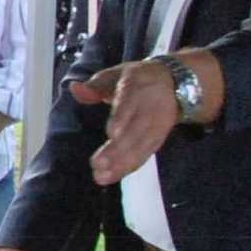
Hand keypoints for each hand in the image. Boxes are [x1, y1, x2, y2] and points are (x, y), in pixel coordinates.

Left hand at [75, 61, 180, 185]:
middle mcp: (150, 107)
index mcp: (137, 87)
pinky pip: (146, 153)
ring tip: (102, 176)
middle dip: (118, 149)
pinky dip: (131, 165)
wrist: (175, 82)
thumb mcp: (117, 74)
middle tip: (98, 164)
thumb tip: (75, 89)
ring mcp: (157, 124)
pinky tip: (115, 176)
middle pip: (135, 129)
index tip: (112, 133)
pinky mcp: (160, 137)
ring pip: (141, 145)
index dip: (122, 117)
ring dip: (123, 163)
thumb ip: (96, 85)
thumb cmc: (137, 80)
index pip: (130, 102)